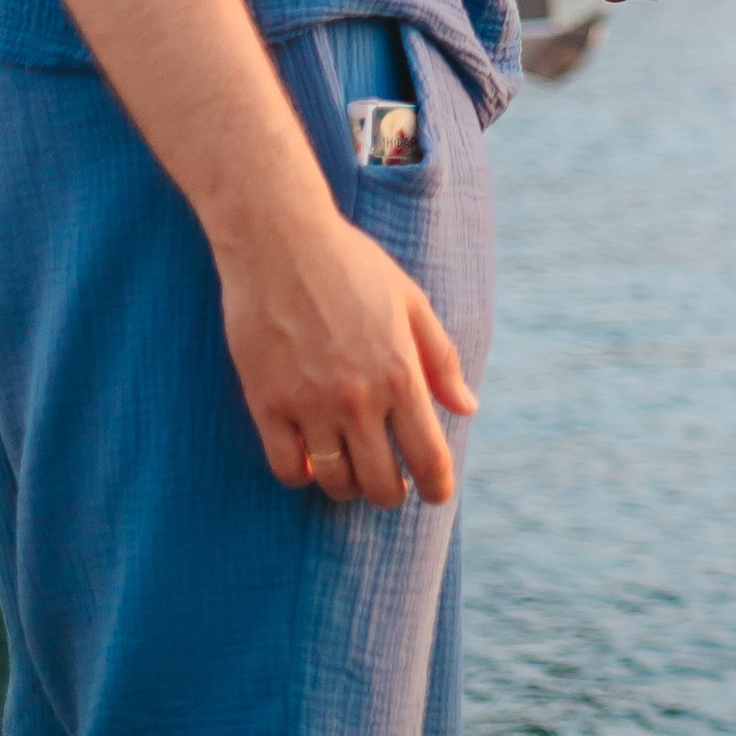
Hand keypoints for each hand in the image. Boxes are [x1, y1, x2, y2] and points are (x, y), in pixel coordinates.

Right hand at [218, 200, 478, 507]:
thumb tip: (467, 407)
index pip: (428, 456)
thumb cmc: (352, 264)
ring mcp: (310, 405)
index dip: (436, 486)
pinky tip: (310, 456)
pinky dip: (302, 473)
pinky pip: (288, 469)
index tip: (435, 494)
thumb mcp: (410, 301)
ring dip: (347, 485)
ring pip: (335, 483)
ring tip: (351, 469)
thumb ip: (441, 359)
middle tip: (390, 484)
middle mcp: (359, 398)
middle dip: (391, 493)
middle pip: (381, 484)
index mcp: (401, 373)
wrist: (280, 242)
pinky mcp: (268, 405)